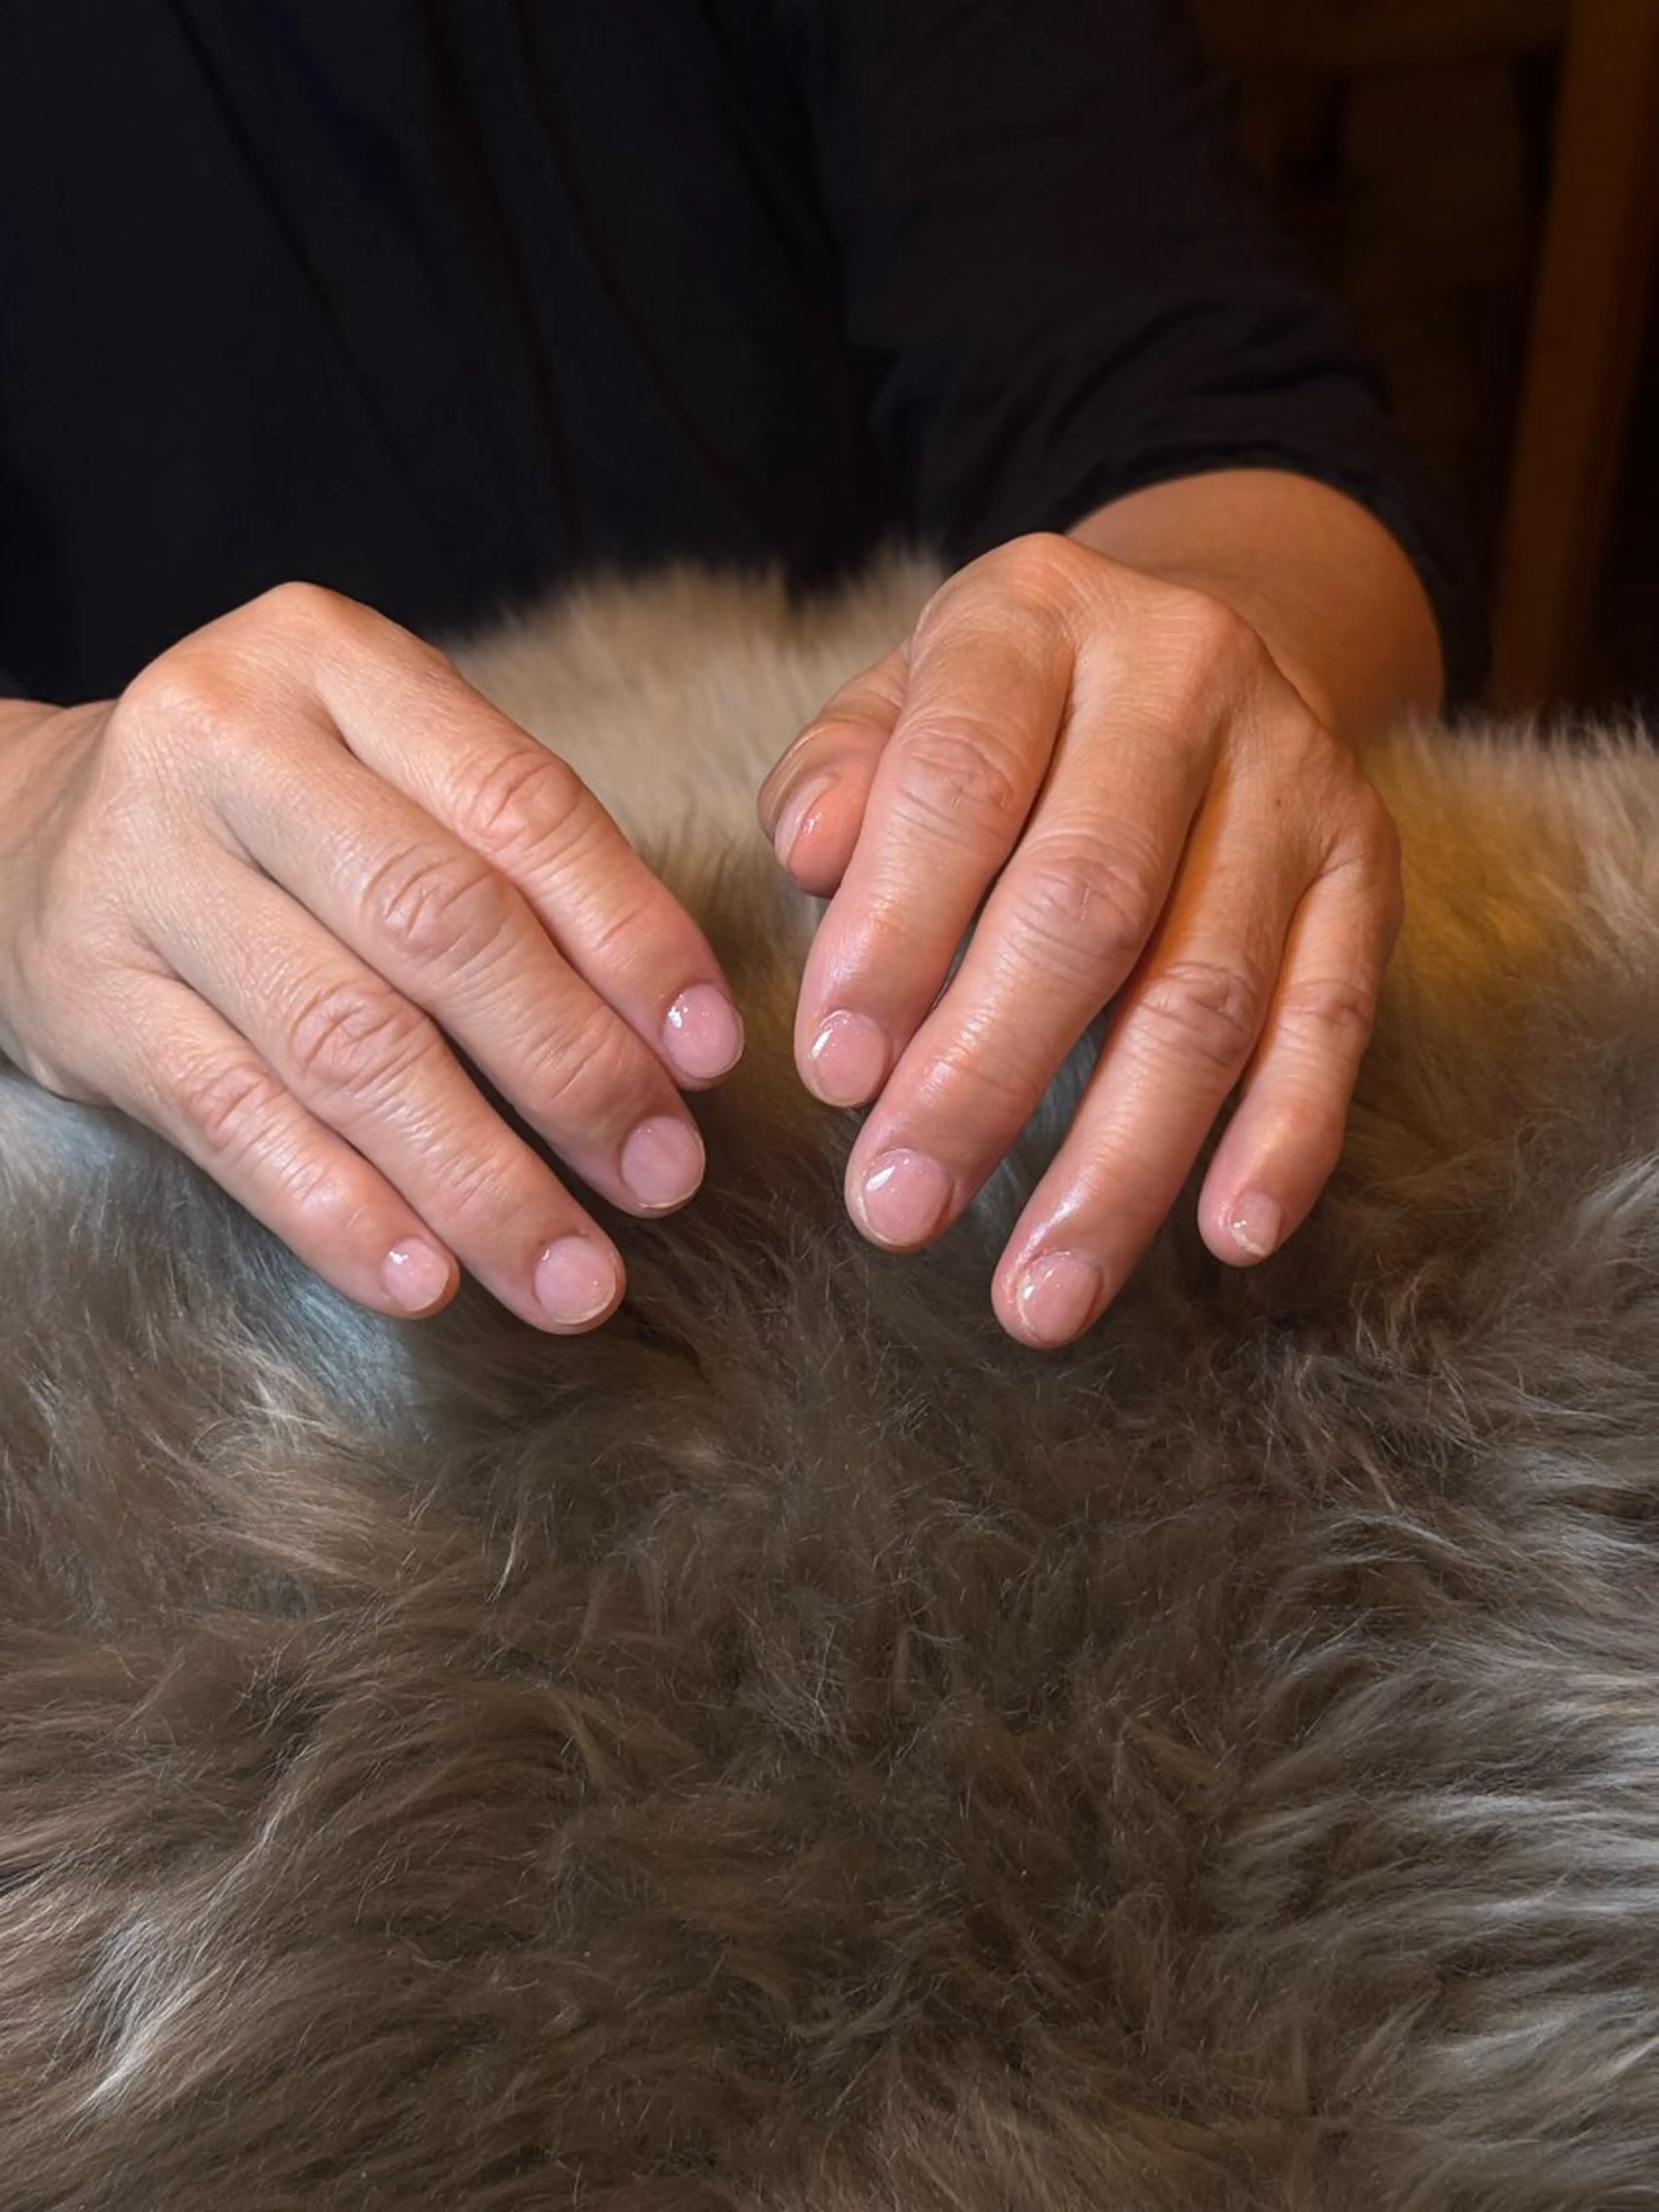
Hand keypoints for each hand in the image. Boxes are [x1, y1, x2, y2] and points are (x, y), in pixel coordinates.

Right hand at [0, 584, 741, 1330]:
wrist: (30, 831)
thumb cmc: (279, 818)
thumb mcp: (394, 778)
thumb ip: (525, 873)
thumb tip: (677, 1044)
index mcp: (333, 660)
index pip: (519, 804)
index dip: (631, 938)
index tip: (709, 1056)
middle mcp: (227, 744)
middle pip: (438, 925)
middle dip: (572, 1070)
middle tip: (662, 1178)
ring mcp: (140, 870)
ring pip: (345, 1044)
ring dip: (479, 1179)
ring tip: (573, 1276)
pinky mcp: (85, 997)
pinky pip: (237, 1123)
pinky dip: (344, 1211)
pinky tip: (428, 1280)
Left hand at [758, 533, 1402, 1347]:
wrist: (1192, 641)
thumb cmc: (1002, 716)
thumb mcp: (895, 703)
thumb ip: (839, 780)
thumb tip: (811, 855)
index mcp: (1034, 617)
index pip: (957, 783)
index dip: (892, 937)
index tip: (830, 1077)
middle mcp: (1184, 673)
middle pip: (1086, 905)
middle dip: (984, 1077)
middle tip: (898, 1211)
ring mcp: (1296, 774)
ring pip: (1208, 991)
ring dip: (1121, 1160)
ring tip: (1040, 1295)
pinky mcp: (1368, 868)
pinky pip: (1334, 1019)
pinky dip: (1284, 1136)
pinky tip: (1226, 1238)